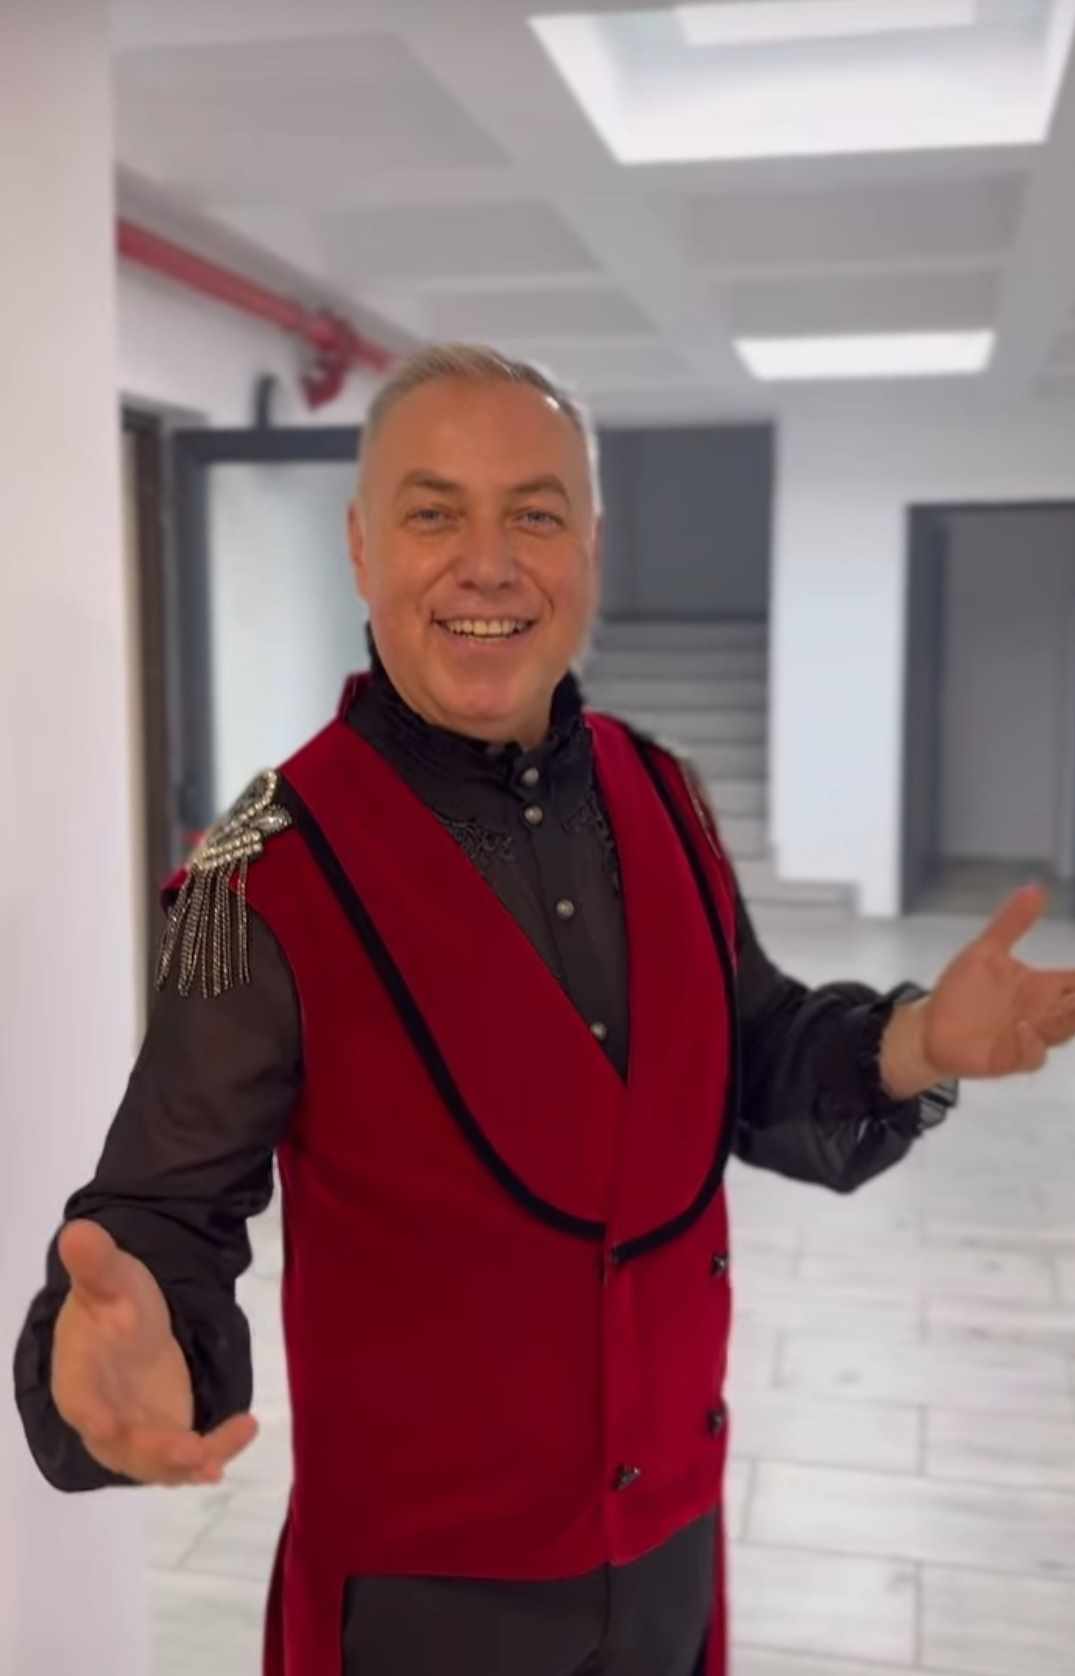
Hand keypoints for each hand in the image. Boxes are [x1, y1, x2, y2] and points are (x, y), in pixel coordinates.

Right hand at [51, 1219, 256, 1486]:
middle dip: (156, 1452)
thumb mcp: (109, 1276)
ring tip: (229, 1444)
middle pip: (123, 1446)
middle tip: (192, 1449)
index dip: (91, 1414)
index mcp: (78, 1378)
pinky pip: (188, 1456)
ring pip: (160, 1463)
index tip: (107, 1425)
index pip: (78, 1400)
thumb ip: (96, 1262)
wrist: (126, 1323)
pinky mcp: (166, 1438)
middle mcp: (103, 1418)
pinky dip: (214, 1451)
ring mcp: (136, 1434)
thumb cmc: (111, 1300)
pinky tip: (243, 1431)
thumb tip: (78, 1232)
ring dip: (192, 1461)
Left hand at [921, 883, 1074, 1078]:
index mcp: (1042, 987)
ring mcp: (1027, 1038)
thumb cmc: (963, 990)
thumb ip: (1012, 923)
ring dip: (1067, 1020)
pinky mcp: (1008, 1059)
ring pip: (1061, 1031)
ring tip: (1069, 1003)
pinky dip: (1030, 1044)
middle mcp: (1041, 1013)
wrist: (929, 1026)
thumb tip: (1035, 888)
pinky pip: (1030, 1056)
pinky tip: (1024, 1027)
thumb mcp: (985, 951)